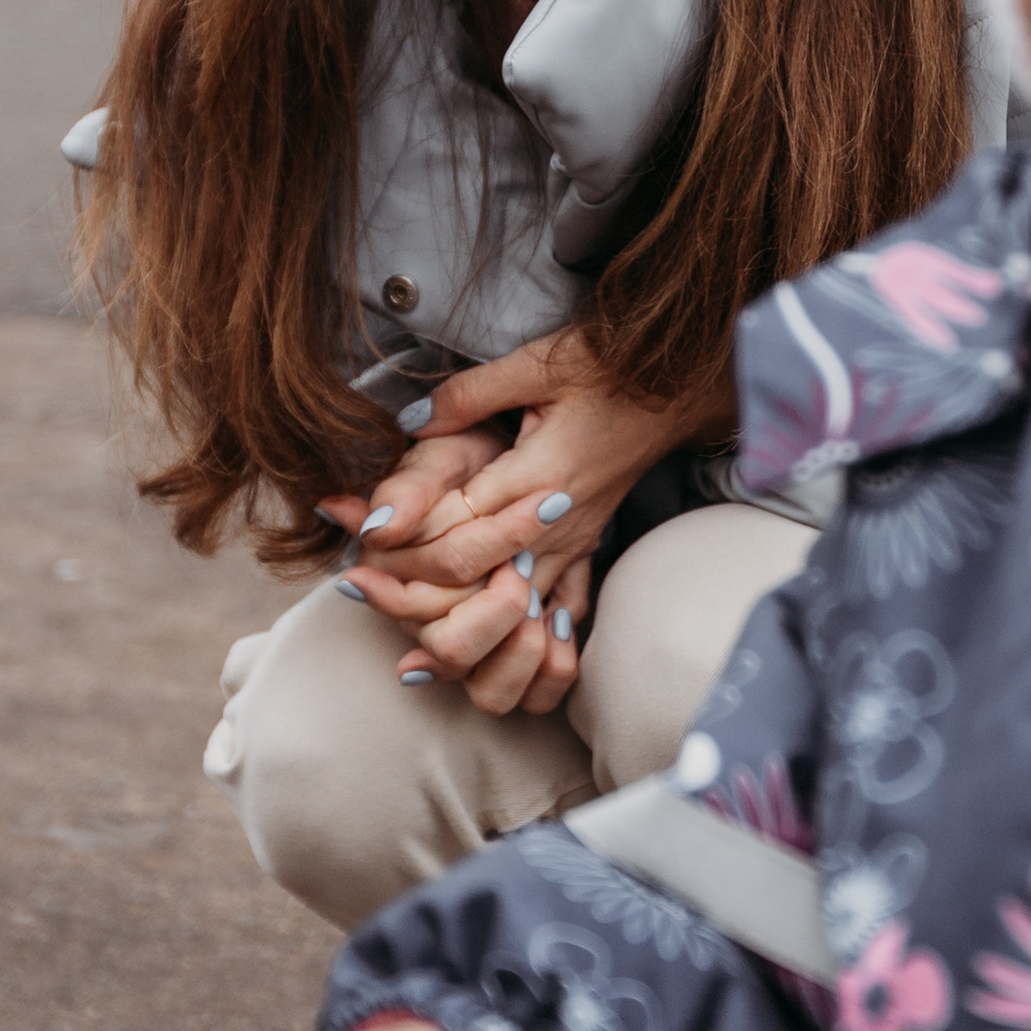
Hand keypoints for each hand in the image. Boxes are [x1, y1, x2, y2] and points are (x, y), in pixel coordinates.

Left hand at [323, 330, 727, 714]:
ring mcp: (574, 546)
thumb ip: (467, 397)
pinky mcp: (584, 554)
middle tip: (355, 583)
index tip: (352, 531)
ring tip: (399, 636)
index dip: (402, 535)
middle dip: (410, 588)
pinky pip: (548, 618)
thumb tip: (407, 423)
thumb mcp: (536, 364)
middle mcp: (555, 525)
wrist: (678, 388)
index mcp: (539, 477)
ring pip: (510, 615)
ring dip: (455, 626)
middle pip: (475, 581)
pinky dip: (509, 646)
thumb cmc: (609, 369)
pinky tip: (467, 667)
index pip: (456, 527)